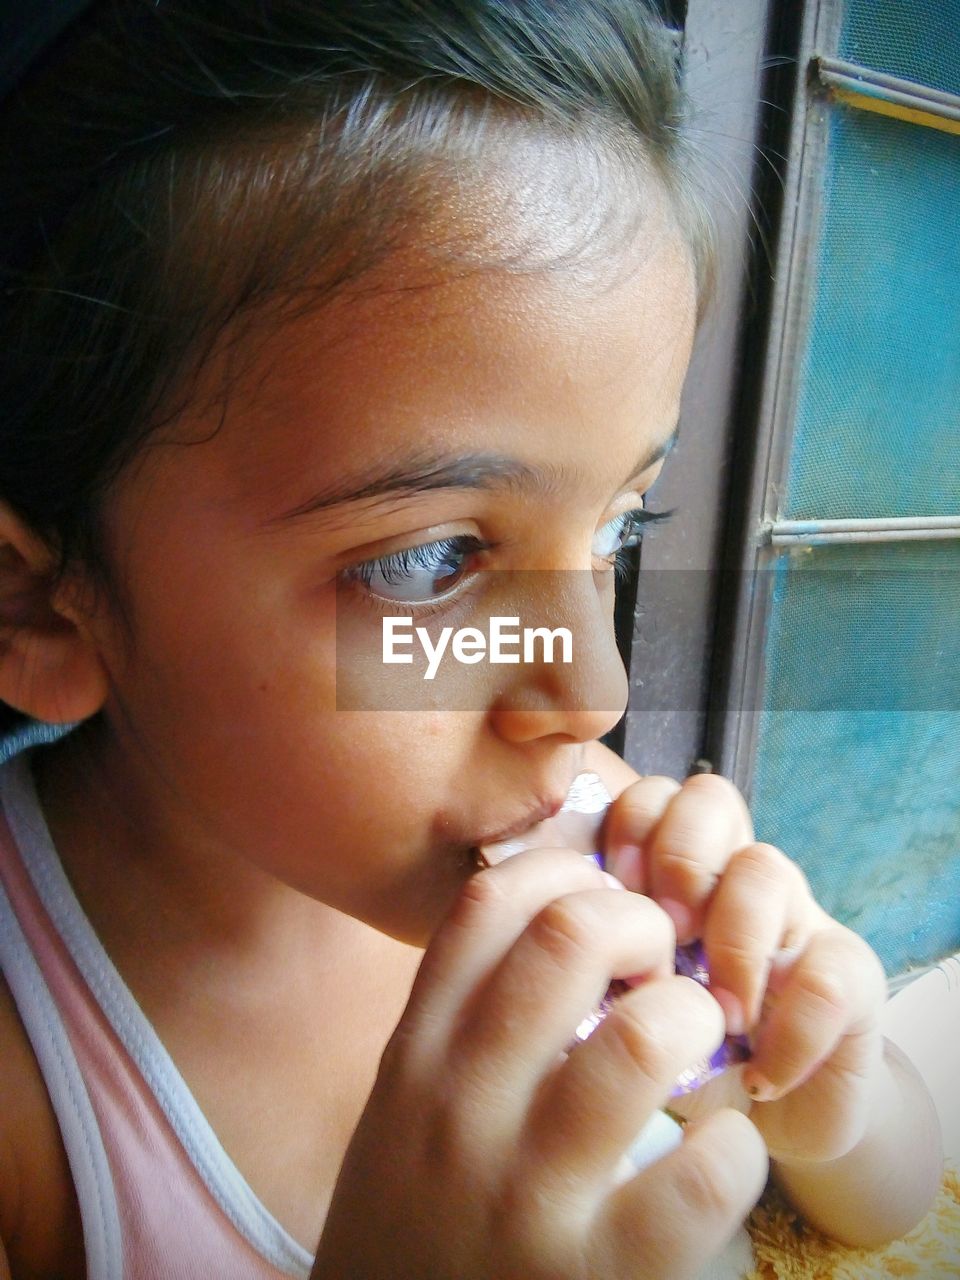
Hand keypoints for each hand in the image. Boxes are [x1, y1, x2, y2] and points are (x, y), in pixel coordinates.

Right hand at [312, 848, 766, 1279]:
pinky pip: (699, 1175)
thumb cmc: (413, 1224)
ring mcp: (525, 1195)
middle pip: (568, 938)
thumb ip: (459, 1027)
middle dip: (640, 923)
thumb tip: (559, 927)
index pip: (486, 905)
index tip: (600, 889)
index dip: (562, 868)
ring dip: (694, 1018)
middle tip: (664, 959)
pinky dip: (734, 1147)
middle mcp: (460, 1108)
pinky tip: (722, 1151)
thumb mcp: (402, 1112)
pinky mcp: (592, 1278)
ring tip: (698, 1043)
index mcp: (414, 1056)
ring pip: (639, 1038)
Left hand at [601, 767, 887, 1166]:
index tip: (609, 892)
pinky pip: (829, 973)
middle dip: (679, 855)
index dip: (629, 827)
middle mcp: (727, 881)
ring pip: (767, 867)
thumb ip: (576, 957)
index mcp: (664, 877)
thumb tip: (520, 913)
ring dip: (732, 938)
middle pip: (711, 800)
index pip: (651, 798)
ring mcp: (790, 924)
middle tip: (664, 934)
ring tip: (715, 1014)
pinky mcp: (846, 986)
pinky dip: (792, 1029)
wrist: (755, 1138)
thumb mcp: (606, 1010)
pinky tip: (760, 1075)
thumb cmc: (658, 1066)